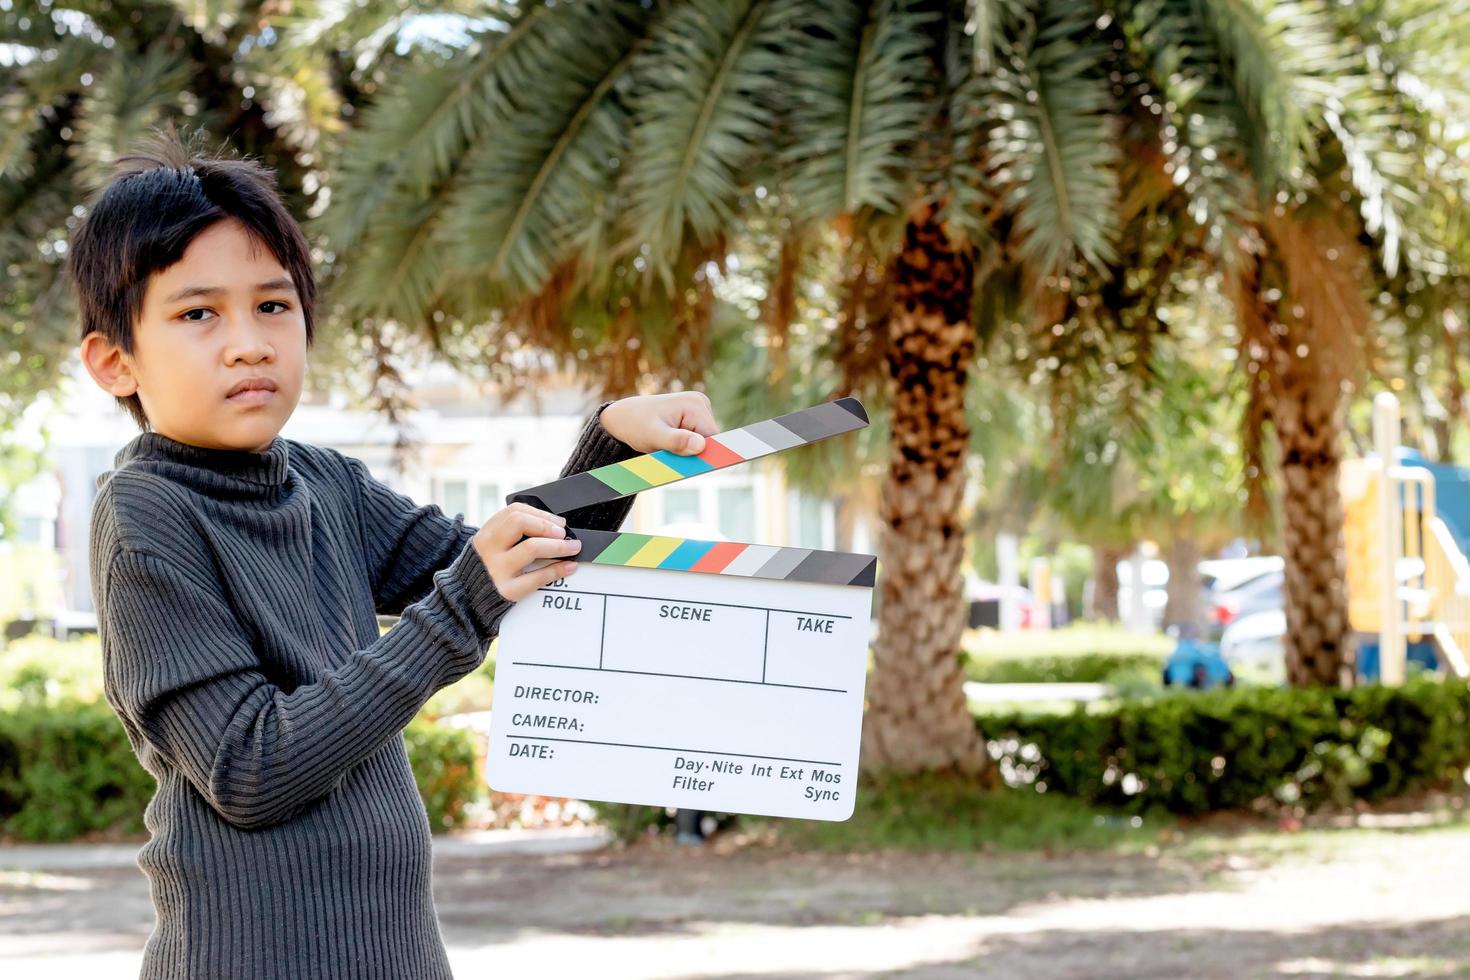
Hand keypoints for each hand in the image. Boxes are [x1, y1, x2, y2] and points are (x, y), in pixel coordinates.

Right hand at [471, 502, 580, 600]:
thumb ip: (511, 535)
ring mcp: (497, 569)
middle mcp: (489, 548)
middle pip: (520, 523)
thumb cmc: (485, 570)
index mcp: (486, 534)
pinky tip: (568, 567)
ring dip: (559, 546)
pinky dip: (557, 570)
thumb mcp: (490, 547)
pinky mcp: (506, 590)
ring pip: (532, 548)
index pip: (514, 512)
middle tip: (563, 533)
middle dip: (547, 526)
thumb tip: (551, 526)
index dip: (540, 514)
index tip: (557, 522)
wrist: (465, 600)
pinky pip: (537, 577)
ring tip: (572, 547)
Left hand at [598, 391, 719, 454]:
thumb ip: (677, 441)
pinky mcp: (693, 418)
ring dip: (687, 450)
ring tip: (665, 447)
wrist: (623, 418)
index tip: (685, 462)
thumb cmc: (636, 425)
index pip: (713, 438)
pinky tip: (668, 443)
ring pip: (703, 442)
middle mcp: (700, 403)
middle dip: (692, 452)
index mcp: (695, 404)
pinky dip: (684, 446)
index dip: (702, 454)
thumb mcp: (654, 436)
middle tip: (668, 454)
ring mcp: (697, 410)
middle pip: (710, 440)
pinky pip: (696, 439)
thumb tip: (701, 446)